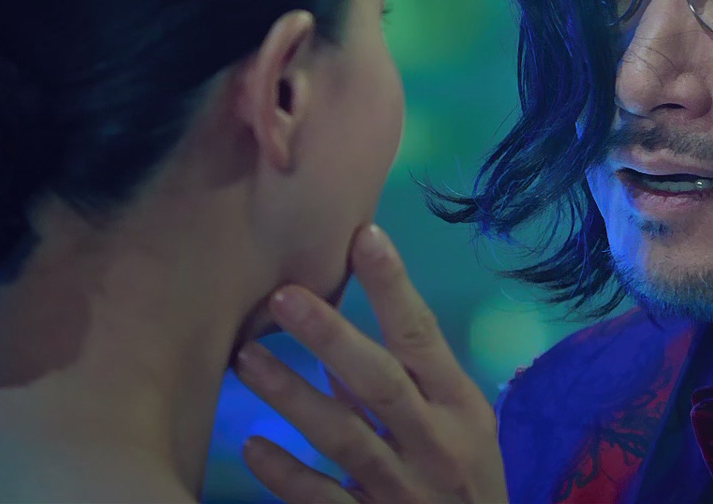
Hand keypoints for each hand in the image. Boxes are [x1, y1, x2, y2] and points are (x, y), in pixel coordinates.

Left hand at [232, 224, 505, 503]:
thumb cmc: (466, 480)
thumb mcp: (458, 428)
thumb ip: (406, 388)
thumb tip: (337, 344)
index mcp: (460, 407)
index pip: (423, 339)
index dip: (394, 288)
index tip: (363, 236)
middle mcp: (435, 444)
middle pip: (380, 384)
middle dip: (333, 337)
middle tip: (283, 295)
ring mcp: (403, 490)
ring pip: (345, 438)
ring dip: (293, 396)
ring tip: (246, 359)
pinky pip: (324, 500)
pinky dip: (288, 475)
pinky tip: (254, 447)